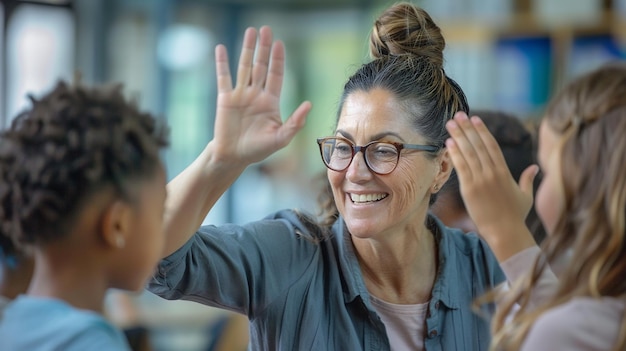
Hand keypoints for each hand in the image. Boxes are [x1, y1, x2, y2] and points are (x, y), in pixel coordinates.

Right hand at [211, 26, 310, 165]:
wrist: (234, 157)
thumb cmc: (258, 150)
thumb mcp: (281, 139)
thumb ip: (295, 122)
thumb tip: (309, 104)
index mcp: (270, 102)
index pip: (276, 75)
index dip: (278, 60)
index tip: (280, 43)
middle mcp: (256, 95)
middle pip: (261, 66)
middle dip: (264, 48)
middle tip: (266, 29)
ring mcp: (240, 95)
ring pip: (245, 67)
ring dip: (247, 49)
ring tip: (250, 31)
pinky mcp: (225, 99)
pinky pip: (224, 78)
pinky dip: (222, 63)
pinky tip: (221, 48)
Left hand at [445, 112, 537, 252]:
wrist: (505, 232)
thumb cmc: (516, 216)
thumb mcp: (526, 196)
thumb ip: (527, 179)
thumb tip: (535, 167)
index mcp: (505, 171)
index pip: (492, 145)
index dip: (482, 131)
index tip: (475, 118)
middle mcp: (492, 172)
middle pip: (478, 145)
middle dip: (467, 128)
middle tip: (458, 115)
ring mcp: (480, 180)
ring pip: (468, 153)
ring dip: (458, 136)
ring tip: (450, 123)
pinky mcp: (469, 189)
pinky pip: (461, 167)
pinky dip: (455, 153)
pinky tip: (449, 142)